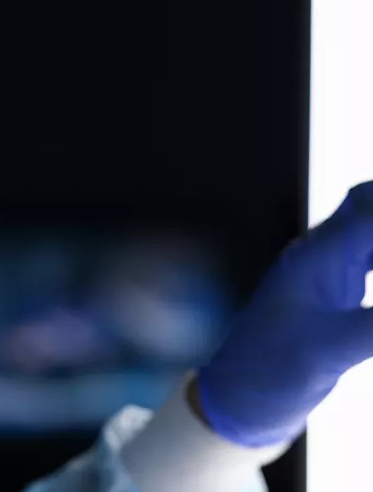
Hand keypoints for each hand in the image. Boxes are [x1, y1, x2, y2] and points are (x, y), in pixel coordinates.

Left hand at [196, 182, 372, 447]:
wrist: (239, 395)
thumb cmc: (271, 371)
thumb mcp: (331, 351)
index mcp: (314, 258)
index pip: (367, 212)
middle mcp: (317, 255)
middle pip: (364, 204)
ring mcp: (322, 272)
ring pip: (365, 230)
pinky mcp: (330, 292)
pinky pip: (366, 258)